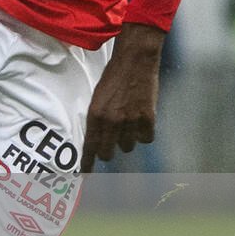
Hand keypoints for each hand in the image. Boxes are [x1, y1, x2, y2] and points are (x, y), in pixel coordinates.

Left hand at [82, 23, 164, 170]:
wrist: (135, 61)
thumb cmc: (114, 76)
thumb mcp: (97, 97)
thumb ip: (97, 118)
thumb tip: (98, 138)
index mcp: (95, 115)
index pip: (90, 146)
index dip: (88, 163)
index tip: (86, 174)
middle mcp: (111, 121)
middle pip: (109, 152)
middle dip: (109, 151)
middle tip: (112, 142)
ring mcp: (131, 121)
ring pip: (128, 146)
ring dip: (127, 139)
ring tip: (129, 122)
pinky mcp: (148, 118)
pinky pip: (146, 139)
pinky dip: (144, 133)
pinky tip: (142, 121)